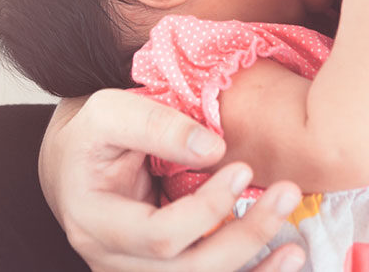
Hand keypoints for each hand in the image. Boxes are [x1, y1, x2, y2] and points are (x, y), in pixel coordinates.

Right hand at [39, 89, 306, 271]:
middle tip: (286, 195)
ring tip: (296, 246)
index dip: (207, 210)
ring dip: (252, 270)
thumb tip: (215, 150)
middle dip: (243, 238)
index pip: (158, 235)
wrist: (73, 166)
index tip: (245, 169)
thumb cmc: (91, 136)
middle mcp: (112, 261)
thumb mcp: (109, 113)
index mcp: (94, 221)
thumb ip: (157, 126)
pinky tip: (283, 263)